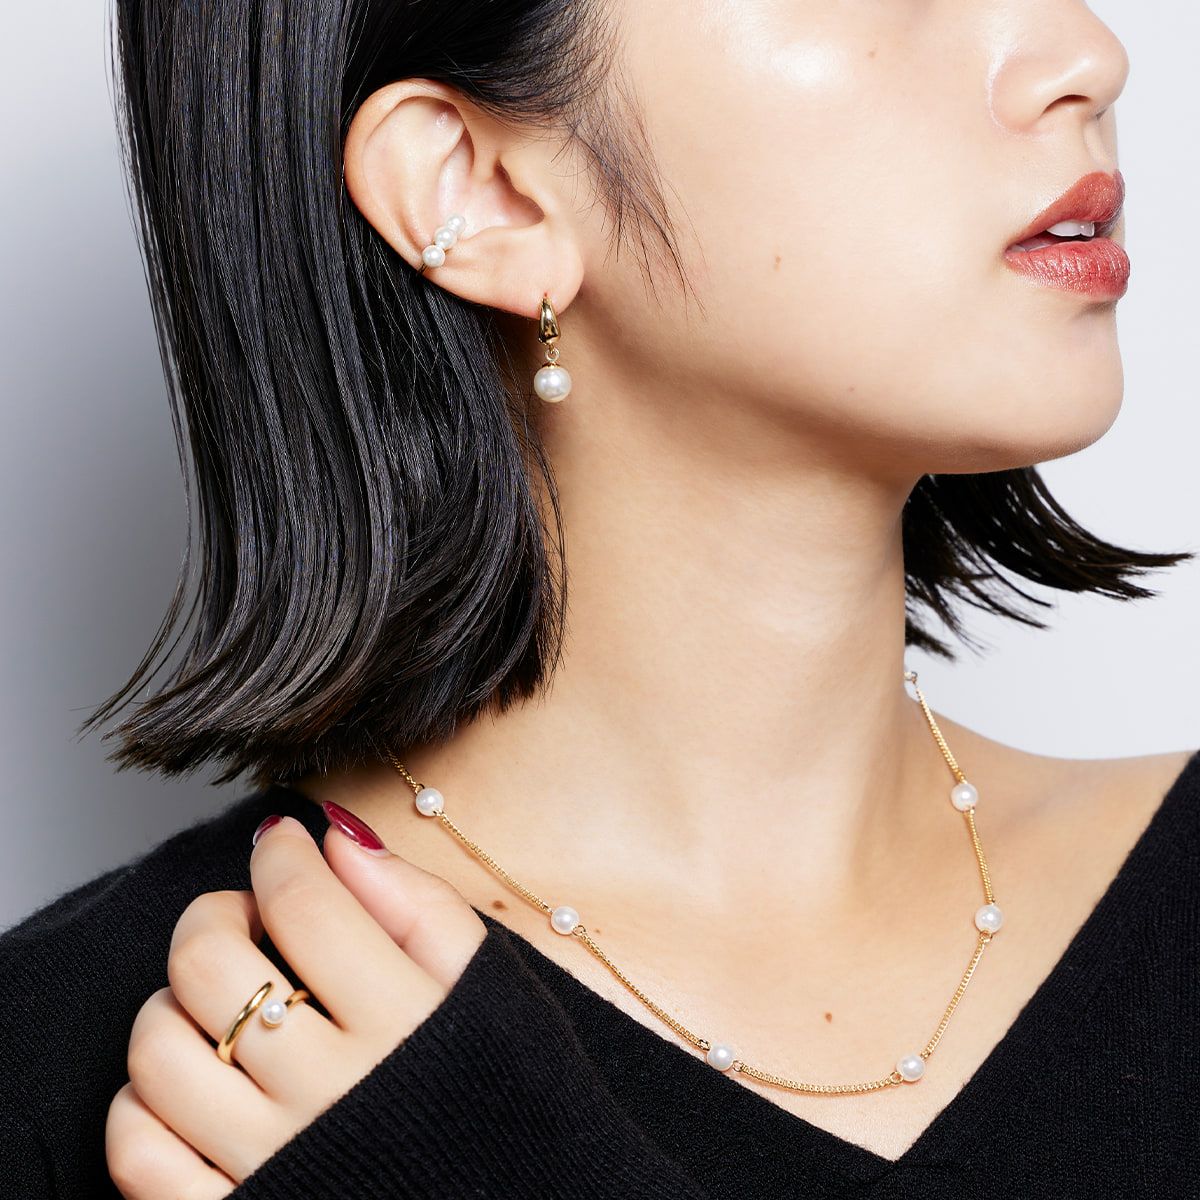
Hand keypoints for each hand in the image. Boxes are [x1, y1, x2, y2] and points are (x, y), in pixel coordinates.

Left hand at [105, 804, 486, 1197]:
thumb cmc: (502, 1099)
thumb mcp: (494, 990)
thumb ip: (421, 906)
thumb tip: (340, 838)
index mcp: (404, 1024)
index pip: (302, 902)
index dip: (279, 853)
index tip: (281, 843)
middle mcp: (330, 1092)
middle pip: (208, 964)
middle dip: (215, 915)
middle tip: (249, 920)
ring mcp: (272, 1163)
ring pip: (159, 1050)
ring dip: (177, 1007)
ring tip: (226, 1007)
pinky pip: (137, 1151)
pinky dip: (144, 1104)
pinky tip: (201, 1084)